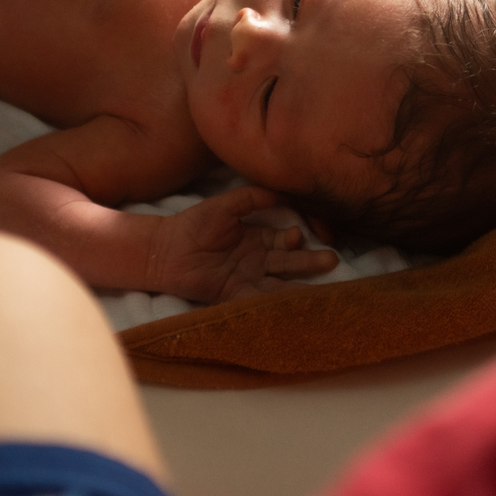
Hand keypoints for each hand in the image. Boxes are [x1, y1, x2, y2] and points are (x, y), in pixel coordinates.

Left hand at [146, 186, 338, 302]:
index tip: (298, 234)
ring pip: (280, 282)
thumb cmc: (193, 224)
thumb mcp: (226, 205)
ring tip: (321, 285)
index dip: (294, 238)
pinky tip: (291, 303)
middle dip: (310, 261)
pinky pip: (258, 298)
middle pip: (290, 262)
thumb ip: (252, 198)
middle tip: (332, 260)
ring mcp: (248, 279)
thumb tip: (280, 192)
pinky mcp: (234, 294)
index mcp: (257, 239)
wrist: (164, 248)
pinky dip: (274, 302)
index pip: (285, 240)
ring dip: (300, 283)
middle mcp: (257, 260)